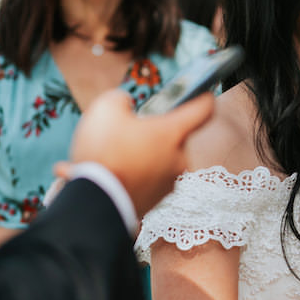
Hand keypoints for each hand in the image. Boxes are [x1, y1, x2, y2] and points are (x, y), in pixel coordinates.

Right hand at [57, 90, 213, 217]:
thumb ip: (121, 100)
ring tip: (108, 158)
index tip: (202, 94)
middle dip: (151, 132)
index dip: (203, 98)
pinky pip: (144, 180)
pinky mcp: (155, 201)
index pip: (203, 110)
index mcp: (173, 133)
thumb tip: (125, 105)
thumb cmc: (104, 153)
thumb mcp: (105, 110)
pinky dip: (130, 176)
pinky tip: (107, 174)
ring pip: (156, 159)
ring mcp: (169, 182)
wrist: (95, 205)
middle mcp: (179, 159)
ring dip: (138, 156)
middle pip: (173, 137)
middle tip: (125, 132)